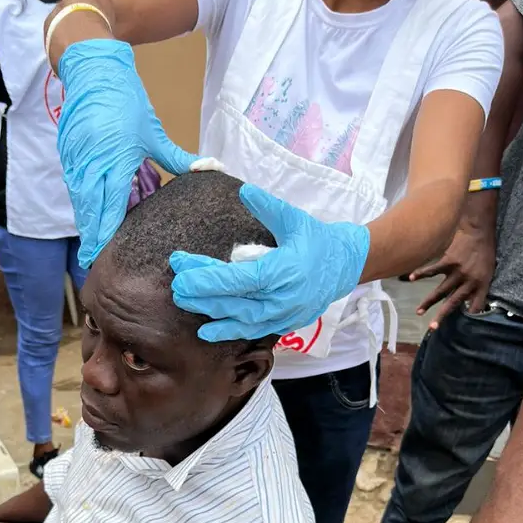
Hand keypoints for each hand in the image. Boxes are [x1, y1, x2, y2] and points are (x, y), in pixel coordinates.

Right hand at [58, 40, 196, 266]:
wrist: (92, 69)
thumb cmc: (125, 99)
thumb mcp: (153, 131)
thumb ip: (177, 158)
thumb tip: (208, 169)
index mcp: (115, 161)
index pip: (109, 208)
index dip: (105, 235)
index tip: (102, 255)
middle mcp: (92, 164)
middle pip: (89, 211)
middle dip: (91, 237)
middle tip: (93, 261)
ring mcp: (76, 160)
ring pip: (79, 201)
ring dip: (85, 223)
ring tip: (90, 246)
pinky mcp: (68, 155)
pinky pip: (75, 187)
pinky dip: (81, 204)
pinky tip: (88, 217)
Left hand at [170, 184, 370, 341]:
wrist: (346, 266)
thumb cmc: (317, 240)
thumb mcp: (295, 219)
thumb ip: (269, 207)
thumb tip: (246, 191)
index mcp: (283, 271)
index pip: (237, 278)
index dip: (206, 276)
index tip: (181, 270)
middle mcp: (282, 298)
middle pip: (234, 302)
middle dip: (202, 296)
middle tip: (176, 289)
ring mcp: (284, 315)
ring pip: (241, 321)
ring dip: (212, 315)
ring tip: (186, 305)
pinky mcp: (285, 323)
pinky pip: (253, 330)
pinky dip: (230, 331)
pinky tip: (209, 330)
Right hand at [411, 220, 495, 329]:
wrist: (479, 231)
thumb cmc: (484, 252)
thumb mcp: (488, 271)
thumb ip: (479, 286)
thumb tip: (468, 300)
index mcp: (482, 285)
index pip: (476, 305)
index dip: (470, 314)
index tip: (462, 325)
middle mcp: (469, 281)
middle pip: (453, 303)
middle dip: (442, 316)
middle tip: (432, 328)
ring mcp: (458, 272)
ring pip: (440, 291)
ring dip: (428, 302)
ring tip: (418, 312)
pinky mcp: (448, 262)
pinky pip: (432, 271)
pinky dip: (421, 274)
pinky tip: (411, 278)